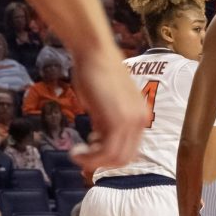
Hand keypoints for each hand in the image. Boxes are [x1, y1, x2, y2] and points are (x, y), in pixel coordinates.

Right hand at [69, 50, 144, 170]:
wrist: (95, 53)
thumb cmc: (95, 73)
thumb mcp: (104, 103)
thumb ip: (105, 122)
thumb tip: (98, 140)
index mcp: (140, 117)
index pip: (129, 149)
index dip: (108, 155)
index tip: (89, 149)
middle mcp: (140, 121)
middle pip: (123, 158)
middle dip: (100, 162)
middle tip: (80, 155)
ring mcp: (132, 122)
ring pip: (115, 158)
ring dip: (92, 162)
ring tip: (76, 154)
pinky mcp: (118, 121)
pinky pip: (106, 152)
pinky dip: (90, 158)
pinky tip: (75, 151)